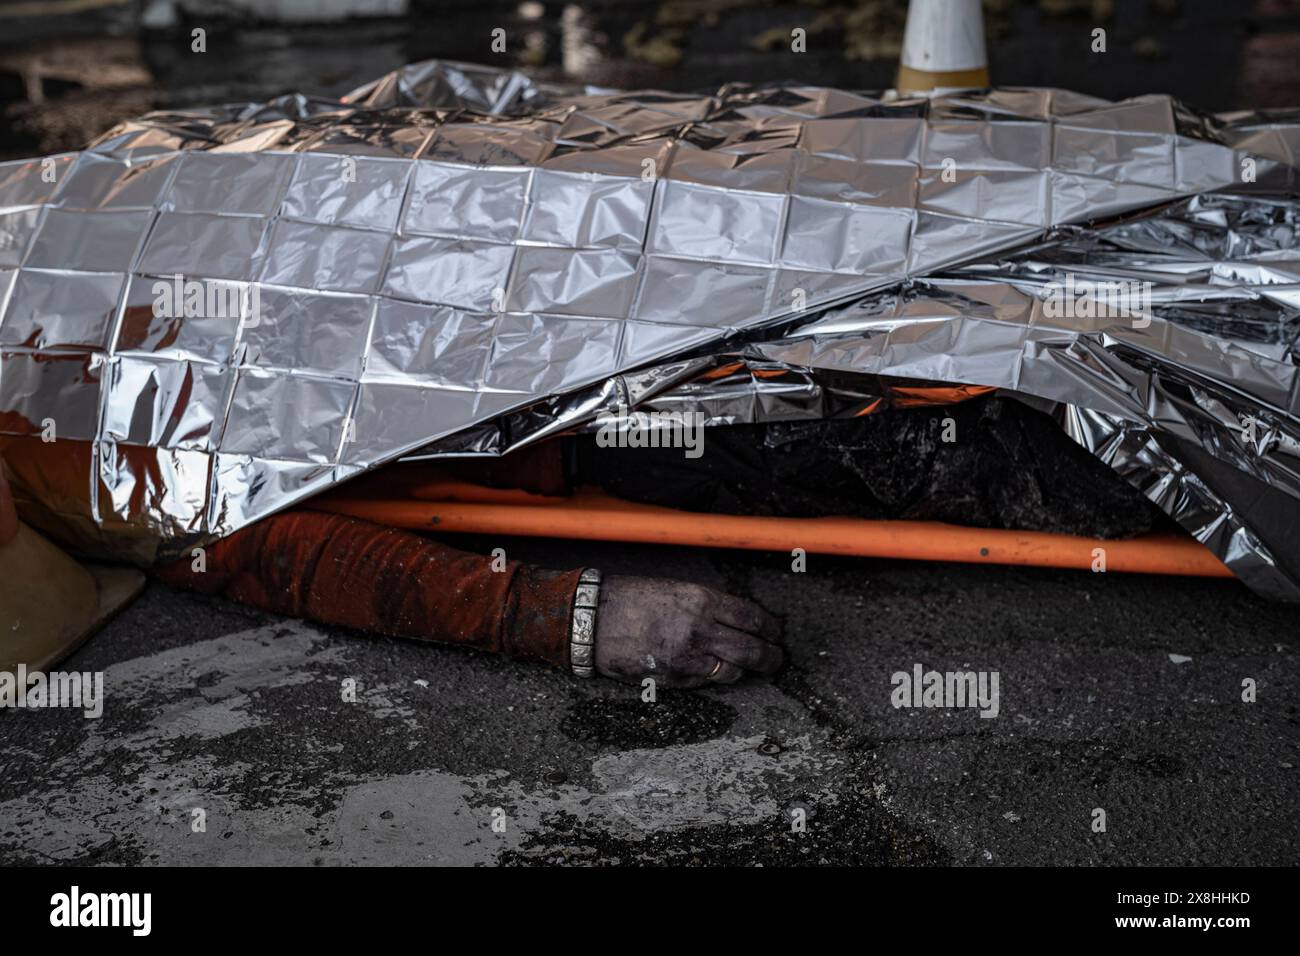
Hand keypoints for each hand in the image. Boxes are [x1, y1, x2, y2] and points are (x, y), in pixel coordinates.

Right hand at [593, 575, 782, 686]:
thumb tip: (738, 619)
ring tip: (751, 668)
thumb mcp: (676, 589)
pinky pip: (706, 682)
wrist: (594, 620)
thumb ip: (707, 605)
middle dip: (771, 657)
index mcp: (701, 600)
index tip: (777, 631)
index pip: (752, 617)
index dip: (771, 627)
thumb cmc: (631, 599)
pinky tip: (715, 671)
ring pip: (733, 671)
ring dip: (745, 671)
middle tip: (777, 659)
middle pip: (751, 649)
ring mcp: (687, 657)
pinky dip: (714, 678)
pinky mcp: (674, 678)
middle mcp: (699, 629)